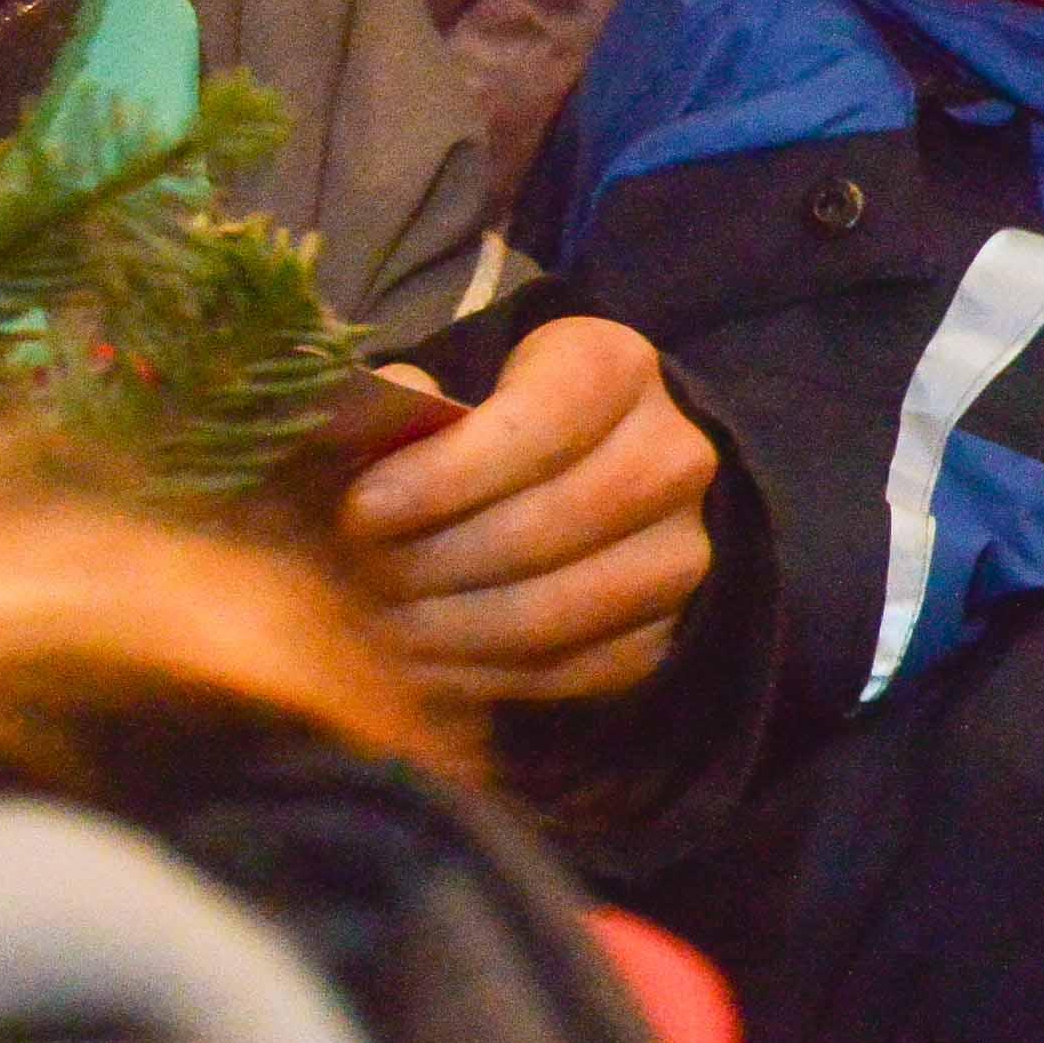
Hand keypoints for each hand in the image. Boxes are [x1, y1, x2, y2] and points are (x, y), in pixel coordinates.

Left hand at [336, 316, 718, 703]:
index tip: (361, 509)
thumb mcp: (443, 392)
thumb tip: (385, 416)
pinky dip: (495, 675)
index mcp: (616, 368)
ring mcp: (682, 548)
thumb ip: (401, 404)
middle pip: (554, 520)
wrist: (565, 486)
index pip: (545, 419)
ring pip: (565, 605)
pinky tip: (431, 663)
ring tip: (386, 626)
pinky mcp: (669, 629)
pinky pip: (580, 668)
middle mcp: (673, 454)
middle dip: (440, 559)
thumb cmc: (482, 433)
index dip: (448, 471)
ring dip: (458, 627)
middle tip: (362, 578)